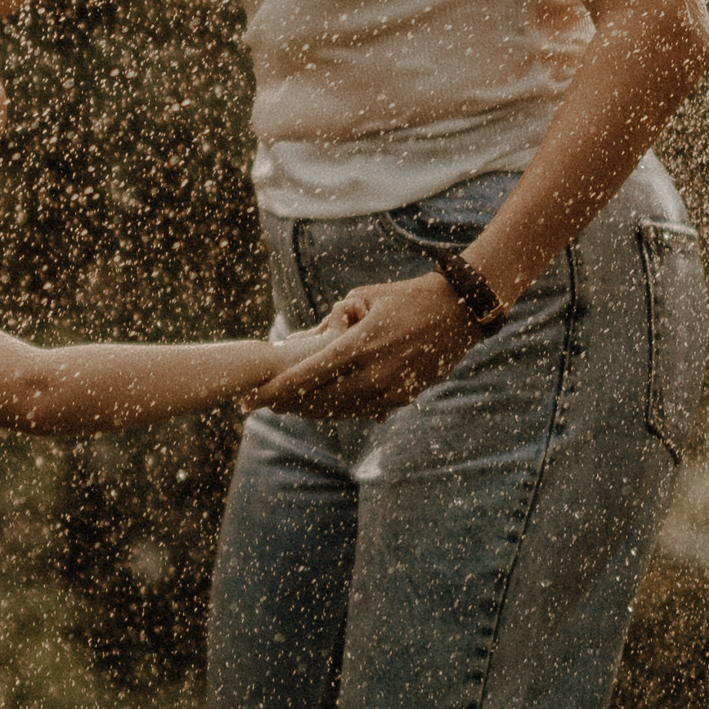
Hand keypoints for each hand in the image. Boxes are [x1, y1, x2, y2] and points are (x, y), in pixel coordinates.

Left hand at [254, 273, 482, 422]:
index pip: (305, 377)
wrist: (459, 314)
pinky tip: (320, 408)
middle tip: (263, 404)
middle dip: (286, 404)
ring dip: (310, 411)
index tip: (249, 400)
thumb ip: (331, 321)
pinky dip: (338, 410)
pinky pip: (361, 411)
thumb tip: (302, 340)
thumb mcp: (363, 298)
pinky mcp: (401, 398)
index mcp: (358, 348)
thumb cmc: (407, 297)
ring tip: (287, 407)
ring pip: (338, 411)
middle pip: (316, 401)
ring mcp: (388, 392)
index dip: (273, 391)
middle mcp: (371, 376)